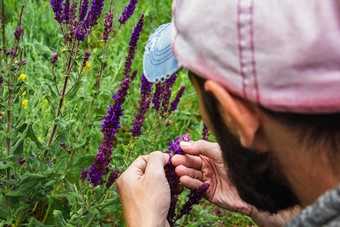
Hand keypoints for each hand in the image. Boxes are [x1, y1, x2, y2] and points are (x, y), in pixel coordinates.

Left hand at [116, 152, 169, 226]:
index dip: (158, 159)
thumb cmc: (151, 203)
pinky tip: (175, 193)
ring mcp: (136, 196)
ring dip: (168, 181)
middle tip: (176, 175)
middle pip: (150, 170)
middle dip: (165, 171)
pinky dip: (166, 191)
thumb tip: (161, 154)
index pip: (144, 158)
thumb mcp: (155, 175)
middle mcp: (129, 185)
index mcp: (127, 176)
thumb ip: (157, 159)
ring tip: (177, 185)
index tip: (171, 163)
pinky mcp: (145, 205)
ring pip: (155, 181)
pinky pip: (156, 192)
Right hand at [171, 140, 300, 225]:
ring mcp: (207, 179)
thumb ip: (202, 147)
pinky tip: (183, 179)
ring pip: (192, 174)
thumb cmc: (238, 166)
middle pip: (191, 163)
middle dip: (182, 161)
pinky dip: (189, 183)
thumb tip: (183, 143)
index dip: (185, 150)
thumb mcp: (219, 152)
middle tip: (174, 160)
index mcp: (210, 155)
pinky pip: (196, 186)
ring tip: (178, 170)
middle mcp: (207, 166)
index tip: (176, 149)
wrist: (253, 188)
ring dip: (184, 172)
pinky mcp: (208, 191)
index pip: (194, 151)